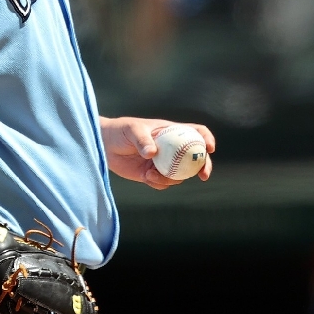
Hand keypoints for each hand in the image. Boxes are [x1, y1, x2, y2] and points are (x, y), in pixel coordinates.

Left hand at [100, 116, 214, 189]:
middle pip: (195, 157)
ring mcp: (163, 162)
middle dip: (203, 166)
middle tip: (203, 175)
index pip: (196, 132)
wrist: (104, 145)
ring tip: (151, 175)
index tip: (209, 148)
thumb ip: (143, 140)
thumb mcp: (132, 130)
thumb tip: (152, 154)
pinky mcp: (152, 175)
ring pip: (179, 174)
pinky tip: (145, 177)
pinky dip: (159, 184)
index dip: (206, 139)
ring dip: (172, 179)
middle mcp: (171, 148)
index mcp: (171, 131)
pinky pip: (164, 184)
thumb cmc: (120, 130)